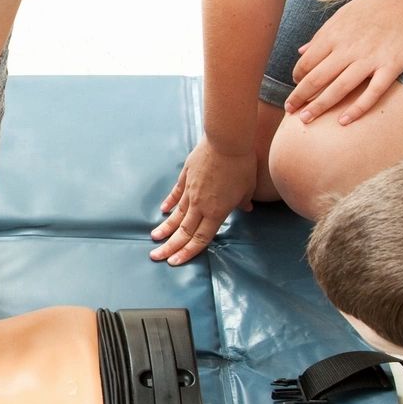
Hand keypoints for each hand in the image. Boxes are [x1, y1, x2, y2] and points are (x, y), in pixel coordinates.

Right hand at [153, 137, 256, 264]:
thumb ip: (243, 201)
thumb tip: (246, 209)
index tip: (175, 262)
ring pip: (176, 214)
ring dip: (166, 228)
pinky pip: (176, 193)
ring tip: (155, 238)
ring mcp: (191, 191)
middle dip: (170, 246)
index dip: (188, 252)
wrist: (226, 141)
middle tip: (156, 257)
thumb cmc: (241, 165)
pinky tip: (163, 211)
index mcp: (217, 212)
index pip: (200, 238)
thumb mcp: (247, 188)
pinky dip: (169, 202)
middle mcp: (200, 205)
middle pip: (184, 231)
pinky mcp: (186, 176)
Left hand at [284, 0, 402, 125]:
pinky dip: (357, 109)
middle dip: (299, 97)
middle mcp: (348, 48)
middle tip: (290, 111)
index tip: (296, 87)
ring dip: (318, 106)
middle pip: (316, 79)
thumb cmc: (380, 4)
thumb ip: (323, 34)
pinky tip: (343, 121)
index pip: (307, 62)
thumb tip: (302, 51)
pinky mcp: (391, 67)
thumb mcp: (345, 12)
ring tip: (305, 120)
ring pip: (338, 89)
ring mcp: (370, 59)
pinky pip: (371, 93)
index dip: (298, 78)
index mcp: (335, 34)